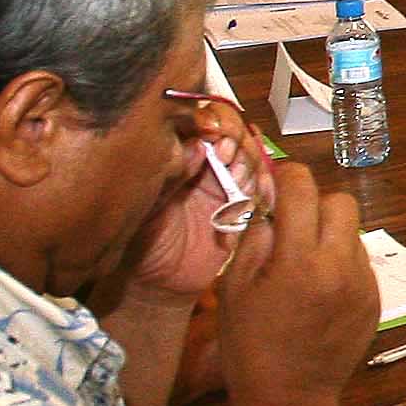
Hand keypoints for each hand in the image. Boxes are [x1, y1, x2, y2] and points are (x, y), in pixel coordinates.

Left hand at [129, 95, 263, 301]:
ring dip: (250, 164)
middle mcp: (205, 165)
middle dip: (236, 139)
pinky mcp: (245, 210)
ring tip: (236, 180)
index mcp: (178, 157)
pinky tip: (252, 193)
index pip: (203, 120)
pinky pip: (264, 189)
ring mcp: (227, 186)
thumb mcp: (144, 204)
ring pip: (254, 156)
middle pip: (235, 131)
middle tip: (226, 156)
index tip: (212, 133)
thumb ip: (166, 174)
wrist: (159, 285)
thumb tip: (194, 143)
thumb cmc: (141, 246)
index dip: (214, 120)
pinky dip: (264, 186)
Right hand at [217, 160, 379, 405]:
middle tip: (292, 224)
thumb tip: (267, 201)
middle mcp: (339, 267)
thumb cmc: (250, 345)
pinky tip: (319, 288)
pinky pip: (361, 262)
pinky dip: (341, 262)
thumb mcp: (234, 288)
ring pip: (354, 232)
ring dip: (330, 234)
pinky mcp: (375, 301)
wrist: (290, 398)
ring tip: (304, 263)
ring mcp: (363, 284)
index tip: (275, 183)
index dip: (286, 177)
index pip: (303, 188)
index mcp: (299, 261)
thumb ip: (254, 237)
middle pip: (341, 202)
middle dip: (315, 204)